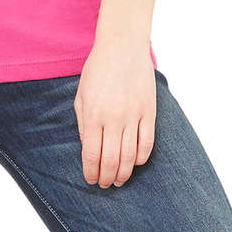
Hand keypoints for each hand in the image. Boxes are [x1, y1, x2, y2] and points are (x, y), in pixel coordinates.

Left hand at [73, 40, 156, 187]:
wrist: (122, 46)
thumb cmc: (98, 69)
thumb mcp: (81, 94)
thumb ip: (84, 123)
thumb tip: (88, 149)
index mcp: (93, 114)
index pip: (91, 155)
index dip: (91, 173)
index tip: (91, 180)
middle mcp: (113, 118)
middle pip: (111, 161)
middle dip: (107, 178)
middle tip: (105, 184)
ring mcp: (133, 115)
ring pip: (129, 157)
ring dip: (123, 174)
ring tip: (119, 180)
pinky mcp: (149, 112)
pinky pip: (147, 144)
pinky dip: (140, 158)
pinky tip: (133, 163)